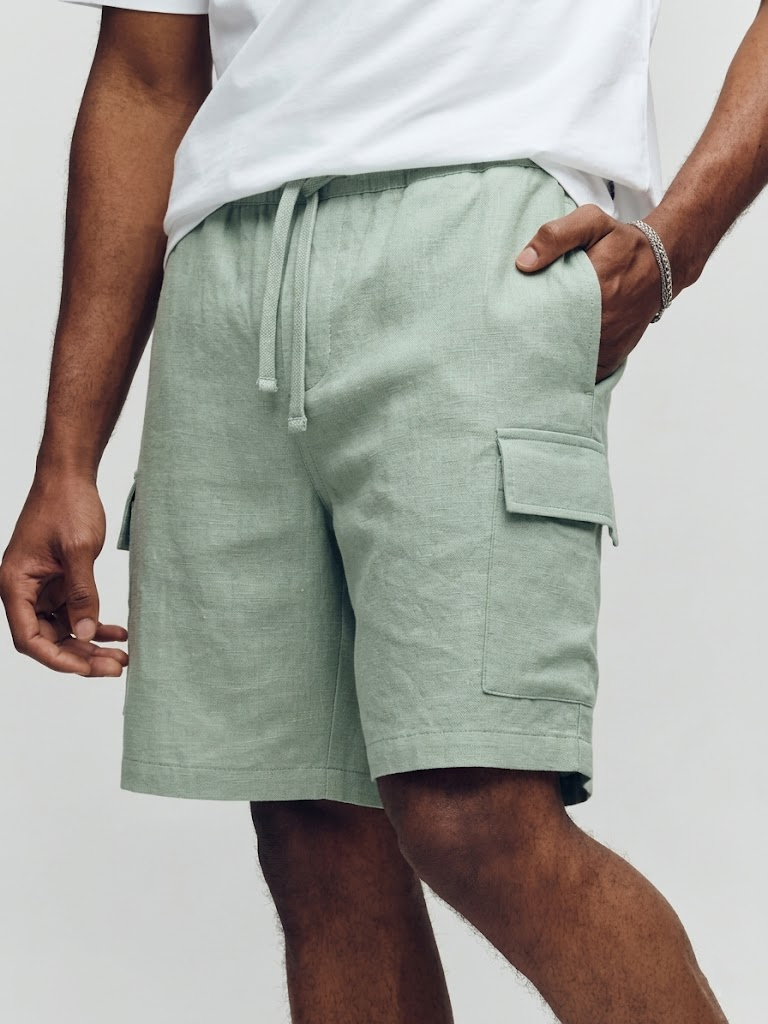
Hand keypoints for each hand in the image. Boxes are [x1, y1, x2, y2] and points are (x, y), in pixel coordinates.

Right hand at [0, 472, 127, 676]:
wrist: (70, 477)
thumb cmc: (66, 504)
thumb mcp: (78, 550)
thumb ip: (82, 593)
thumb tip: (85, 632)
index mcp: (15, 584)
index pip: (29, 638)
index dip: (57, 659)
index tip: (88, 669)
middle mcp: (24, 591)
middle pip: (48, 640)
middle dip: (81, 657)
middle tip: (116, 667)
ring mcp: (42, 588)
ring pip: (63, 630)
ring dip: (91, 645)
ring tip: (122, 656)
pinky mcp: (59, 582)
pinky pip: (75, 613)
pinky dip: (95, 624)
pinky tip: (118, 633)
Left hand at [515, 203, 662, 381]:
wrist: (662, 264)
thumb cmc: (621, 242)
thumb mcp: (591, 224)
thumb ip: (556, 236)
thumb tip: (523, 263)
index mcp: (593, 289)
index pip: (547, 315)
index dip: (526, 322)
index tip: (509, 324)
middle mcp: (603, 322)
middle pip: (555, 343)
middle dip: (534, 345)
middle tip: (513, 344)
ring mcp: (609, 343)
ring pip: (569, 363)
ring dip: (550, 361)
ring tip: (530, 356)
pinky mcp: (614, 355)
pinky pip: (586, 372)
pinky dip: (570, 372)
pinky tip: (554, 365)